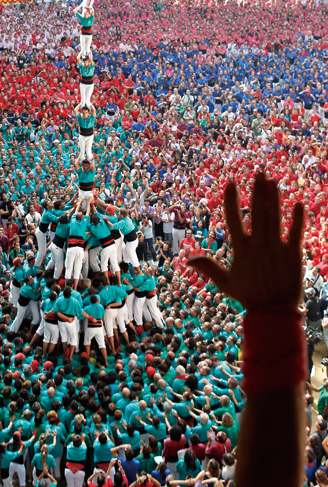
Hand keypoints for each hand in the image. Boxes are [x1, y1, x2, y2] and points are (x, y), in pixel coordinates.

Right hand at [188, 174, 302, 310]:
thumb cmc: (248, 296)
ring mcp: (276, 249)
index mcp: (241, 249)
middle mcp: (258, 245)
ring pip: (275, 218)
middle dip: (258, 191)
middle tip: (259, 173)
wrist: (273, 313)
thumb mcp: (225, 282)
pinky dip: (298, 219)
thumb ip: (208, 267)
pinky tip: (298, 204)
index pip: (233, 218)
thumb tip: (187, 260)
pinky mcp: (293, 255)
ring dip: (274, 199)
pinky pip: (296, 233)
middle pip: (257, 212)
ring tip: (273, 182)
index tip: (231, 183)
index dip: (232, 199)